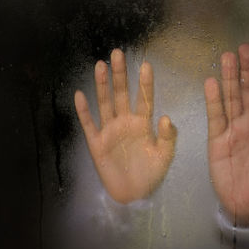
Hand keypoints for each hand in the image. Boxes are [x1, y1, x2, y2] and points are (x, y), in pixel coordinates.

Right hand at [75, 49, 176, 203]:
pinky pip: (89, 124)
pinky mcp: (96, 143)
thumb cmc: (151, 174)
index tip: (146, 64)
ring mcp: (109, 131)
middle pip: (121, 94)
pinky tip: (80, 94)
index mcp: (143, 124)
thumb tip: (166, 116)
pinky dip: (84, 111)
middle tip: (118, 53)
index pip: (144, 99)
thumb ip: (168, 137)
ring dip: (102, 85)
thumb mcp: (164, 156)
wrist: (134, 195)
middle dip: (120, 75)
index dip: (145, 83)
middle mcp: (125, 123)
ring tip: (101, 65)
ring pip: (105, 103)